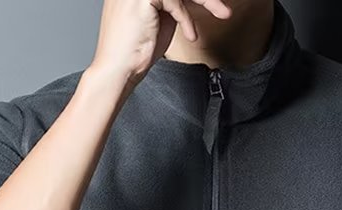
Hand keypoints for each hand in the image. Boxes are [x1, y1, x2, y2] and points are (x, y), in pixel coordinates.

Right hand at [90, 0, 232, 87]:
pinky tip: (190, 35)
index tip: (213, 3)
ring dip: (206, 0)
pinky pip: (175, 0)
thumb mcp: (162, 21)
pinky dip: (186, 18)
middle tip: (224, 8)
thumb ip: (175, 5)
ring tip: (220, 14)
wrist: (117, 70)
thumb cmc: (135, 52)